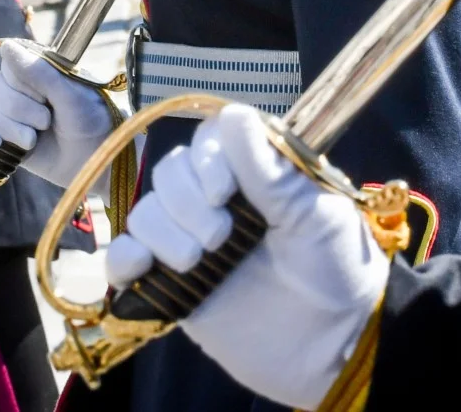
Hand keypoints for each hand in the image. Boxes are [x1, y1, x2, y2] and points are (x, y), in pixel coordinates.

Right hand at [0, 40, 115, 191]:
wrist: (95, 163)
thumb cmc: (92, 121)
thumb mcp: (70, 95)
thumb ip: (38, 72)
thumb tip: (5, 45)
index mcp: (38, 70)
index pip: (8, 66)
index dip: (23, 86)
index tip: (47, 98)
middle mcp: (19, 88)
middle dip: (18, 110)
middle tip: (46, 122)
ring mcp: (9, 114)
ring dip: (6, 127)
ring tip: (32, 140)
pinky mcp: (2, 139)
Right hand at [105, 104, 386, 409]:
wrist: (334, 345)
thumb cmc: (337, 269)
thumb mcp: (314, 214)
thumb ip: (270, 170)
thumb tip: (235, 115)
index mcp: (256, 174)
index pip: (209, 139)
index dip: (207, 160)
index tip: (226, 192)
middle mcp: (219, 202)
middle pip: (170, 171)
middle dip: (187, 200)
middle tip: (221, 236)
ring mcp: (192, 242)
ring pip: (146, 212)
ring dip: (163, 231)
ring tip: (198, 260)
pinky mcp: (172, 285)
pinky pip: (125, 258)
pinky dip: (124, 257)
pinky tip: (143, 266)